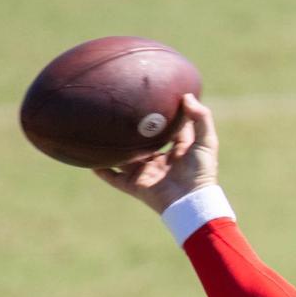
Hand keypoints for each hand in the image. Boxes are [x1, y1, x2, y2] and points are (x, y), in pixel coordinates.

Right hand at [95, 93, 218, 213]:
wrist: (190, 201)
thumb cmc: (201, 172)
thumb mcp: (206, 141)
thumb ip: (201, 118)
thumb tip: (187, 96)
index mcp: (176, 151)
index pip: (168, 130)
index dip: (162, 116)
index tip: (153, 98)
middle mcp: (159, 161)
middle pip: (142, 143)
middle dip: (132, 131)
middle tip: (120, 111)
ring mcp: (145, 173)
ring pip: (124, 158)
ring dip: (113, 148)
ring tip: (99, 131)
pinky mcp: (134, 185)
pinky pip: (113, 177)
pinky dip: (101, 169)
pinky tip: (89, 159)